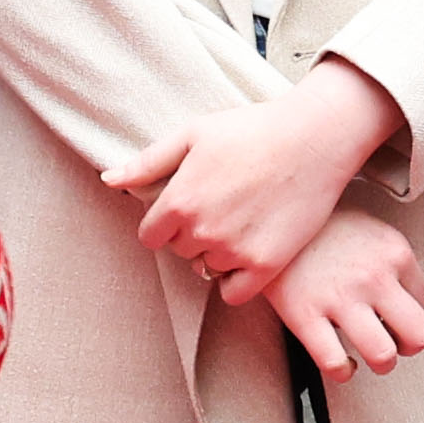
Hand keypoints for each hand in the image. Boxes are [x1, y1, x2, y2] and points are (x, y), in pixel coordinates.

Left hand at [99, 60, 405, 289]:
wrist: (315, 137)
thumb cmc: (253, 129)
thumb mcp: (193, 133)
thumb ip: (147, 162)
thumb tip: (109, 180)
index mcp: (179, 202)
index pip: (150, 236)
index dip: (166, 222)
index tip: (189, 205)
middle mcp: (202, 232)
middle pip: (180, 251)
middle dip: (193, 233)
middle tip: (224, 203)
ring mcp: (234, 251)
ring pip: (208, 269)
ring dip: (218, 252)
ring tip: (243, 218)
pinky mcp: (266, 265)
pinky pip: (234, 293)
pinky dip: (237, 279)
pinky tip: (249, 251)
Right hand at [246, 207, 423, 374]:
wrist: (272, 212)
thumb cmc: (321, 224)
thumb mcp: (370, 228)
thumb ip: (390, 260)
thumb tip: (402, 294)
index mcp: (395, 252)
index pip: (422, 301)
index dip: (408, 312)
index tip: (394, 315)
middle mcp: (374, 277)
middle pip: (418, 335)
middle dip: (409, 347)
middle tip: (395, 344)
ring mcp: (341, 298)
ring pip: (383, 356)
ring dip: (381, 364)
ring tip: (370, 356)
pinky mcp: (305, 315)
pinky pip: (335, 363)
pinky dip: (342, 371)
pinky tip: (341, 361)